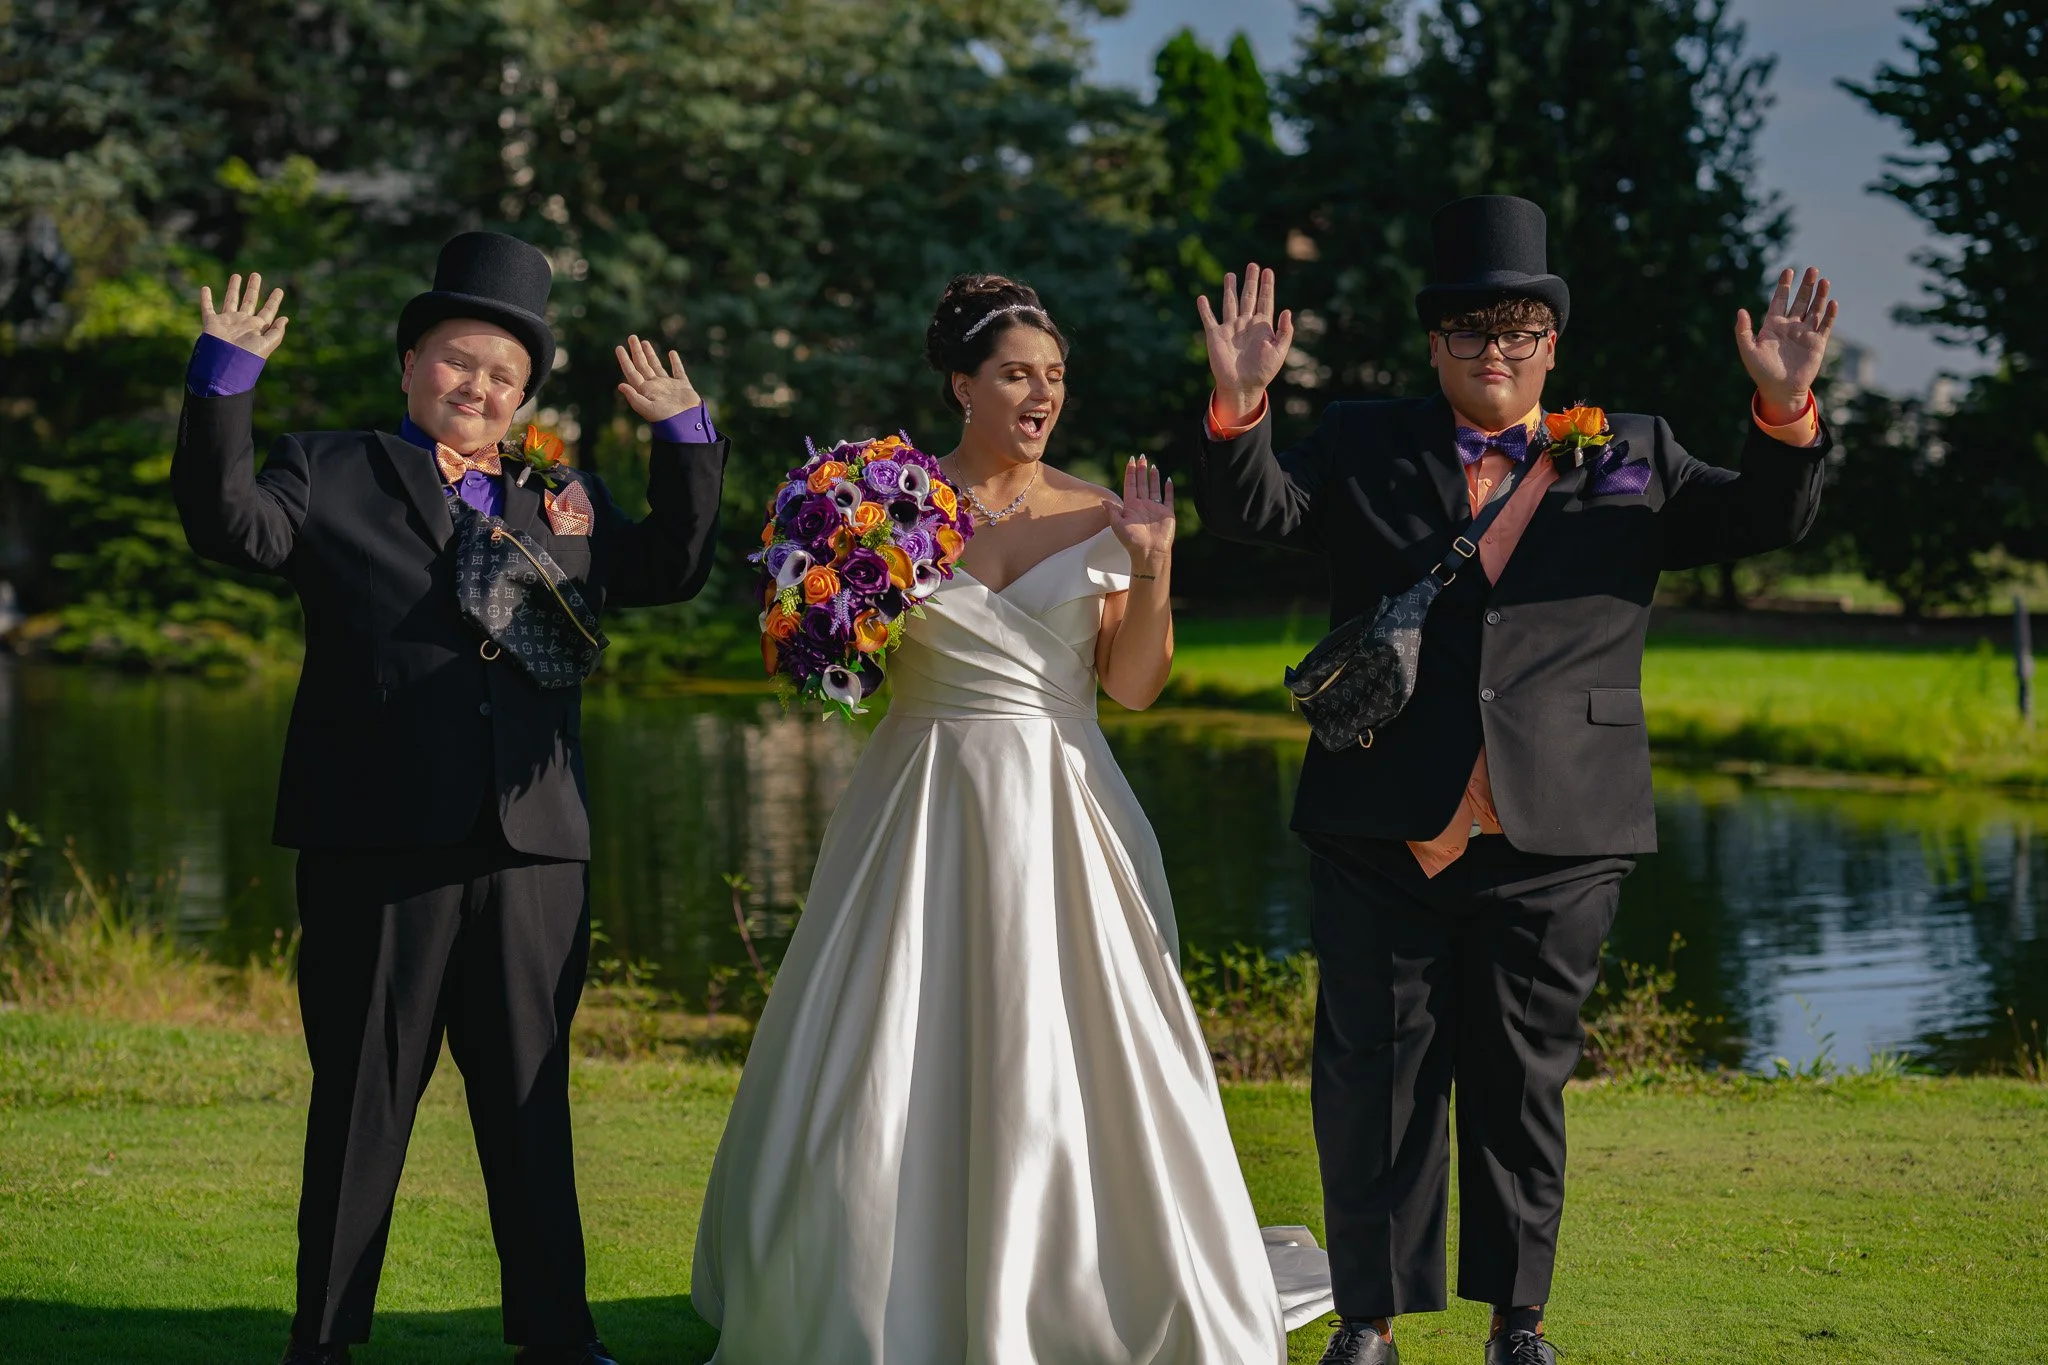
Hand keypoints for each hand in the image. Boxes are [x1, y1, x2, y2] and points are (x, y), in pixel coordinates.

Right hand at [199, 272, 287, 357]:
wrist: (225, 364)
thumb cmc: (248, 356)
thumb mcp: (267, 344)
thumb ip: (277, 332)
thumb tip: (285, 318)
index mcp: (257, 327)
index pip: (268, 311)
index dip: (274, 301)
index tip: (279, 290)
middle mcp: (243, 322)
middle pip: (250, 301)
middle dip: (253, 288)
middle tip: (256, 275)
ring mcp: (227, 321)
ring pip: (231, 300)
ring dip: (233, 288)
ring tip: (236, 275)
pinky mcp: (212, 322)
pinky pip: (207, 307)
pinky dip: (205, 298)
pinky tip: (205, 288)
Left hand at [615, 334, 701, 420]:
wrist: (687, 423)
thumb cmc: (666, 418)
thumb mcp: (647, 409)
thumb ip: (634, 397)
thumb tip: (620, 384)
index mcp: (645, 390)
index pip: (632, 372)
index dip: (625, 360)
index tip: (619, 347)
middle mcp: (655, 386)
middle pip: (642, 365)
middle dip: (636, 351)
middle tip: (632, 337)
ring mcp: (668, 385)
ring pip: (656, 366)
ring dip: (650, 354)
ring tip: (644, 342)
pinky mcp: (683, 386)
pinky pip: (678, 371)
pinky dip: (675, 362)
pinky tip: (672, 353)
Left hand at [1109, 456, 1174, 566]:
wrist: (1149, 552)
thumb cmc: (1132, 541)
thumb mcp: (1118, 525)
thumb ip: (1112, 512)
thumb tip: (1102, 500)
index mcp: (1131, 506)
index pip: (1130, 485)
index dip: (1130, 472)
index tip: (1131, 460)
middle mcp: (1143, 505)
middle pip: (1142, 483)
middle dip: (1141, 470)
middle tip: (1142, 457)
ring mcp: (1155, 508)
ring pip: (1154, 488)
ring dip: (1153, 477)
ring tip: (1152, 465)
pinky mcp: (1167, 513)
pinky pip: (1168, 498)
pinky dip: (1168, 489)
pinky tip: (1168, 480)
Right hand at [1196, 262, 1293, 422]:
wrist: (1243, 386)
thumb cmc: (1263, 371)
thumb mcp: (1279, 351)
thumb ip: (1284, 332)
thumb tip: (1287, 311)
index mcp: (1262, 326)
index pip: (1265, 300)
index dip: (1267, 286)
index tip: (1268, 271)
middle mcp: (1246, 324)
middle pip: (1248, 297)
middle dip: (1250, 281)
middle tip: (1253, 265)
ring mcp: (1230, 328)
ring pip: (1230, 303)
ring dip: (1230, 289)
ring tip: (1231, 275)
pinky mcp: (1215, 336)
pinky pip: (1209, 319)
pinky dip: (1205, 309)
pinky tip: (1202, 298)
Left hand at [1736, 267, 1836, 422]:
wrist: (1779, 389)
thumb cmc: (1761, 371)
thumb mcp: (1748, 350)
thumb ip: (1743, 331)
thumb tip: (1741, 310)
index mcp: (1773, 325)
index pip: (1780, 300)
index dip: (1784, 286)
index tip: (1789, 271)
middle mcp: (1791, 326)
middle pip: (1800, 301)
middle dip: (1806, 286)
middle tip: (1812, 269)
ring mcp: (1805, 333)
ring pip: (1814, 309)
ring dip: (1820, 295)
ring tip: (1824, 280)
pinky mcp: (1817, 343)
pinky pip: (1825, 325)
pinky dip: (1829, 314)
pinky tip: (1832, 302)